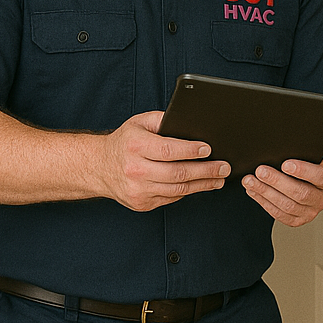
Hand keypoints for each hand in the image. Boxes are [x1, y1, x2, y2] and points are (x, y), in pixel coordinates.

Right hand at [94, 111, 229, 210]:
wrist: (99, 167)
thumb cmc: (124, 142)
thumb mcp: (139, 123)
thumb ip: (162, 119)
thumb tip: (189, 121)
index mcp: (135, 146)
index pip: (169, 150)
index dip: (191, 151)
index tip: (209, 150)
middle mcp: (135, 169)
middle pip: (178, 173)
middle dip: (206, 171)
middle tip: (224, 167)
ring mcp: (138, 190)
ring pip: (178, 189)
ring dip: (203, 185)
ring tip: (219, 179)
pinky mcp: (142, 203)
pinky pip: (171, 198)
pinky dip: (187, 191)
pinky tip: (200, 185)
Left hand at [241, 156, 322, 226]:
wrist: (317, 181)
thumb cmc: (313, 164)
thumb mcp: (315, 154)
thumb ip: (304, 151)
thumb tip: (281, 145)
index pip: (319, 176)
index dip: (303, 171)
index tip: (285, 164)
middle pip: (300, 193)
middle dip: (277, 181)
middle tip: (260, 171)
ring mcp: (311, 211)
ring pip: (287, 206)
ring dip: (265, 193)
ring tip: (250, 181)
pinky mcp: (298, 220)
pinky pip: (280, 215)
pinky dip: (264, 202)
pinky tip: (254, 192)